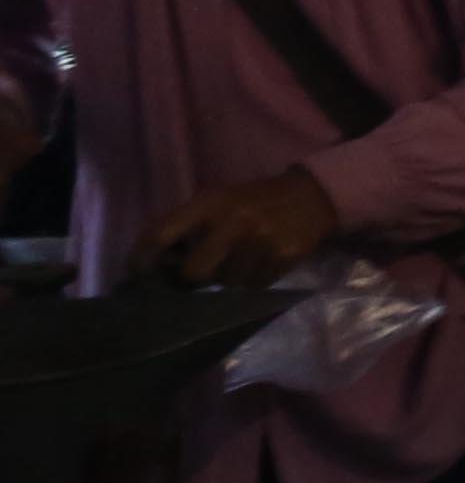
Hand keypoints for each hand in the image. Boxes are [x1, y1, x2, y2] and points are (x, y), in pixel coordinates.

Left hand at [143, 169, 341, 285]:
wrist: (310, 196)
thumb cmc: (251, 201)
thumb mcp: (217, 201)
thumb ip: (186, 226)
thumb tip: (154, 264)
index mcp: (211, 203)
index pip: (162, 234)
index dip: (142, 258)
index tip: (136, 273)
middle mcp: (235, 221)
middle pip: (194, 273)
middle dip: (195, 277)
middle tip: (203, 270)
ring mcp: (262, 240)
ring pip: (227, 283)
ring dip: (229, 277)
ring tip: (242, 260)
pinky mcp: (285, 256)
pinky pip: (255, 286)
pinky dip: (254, 279)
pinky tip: (262, 262)